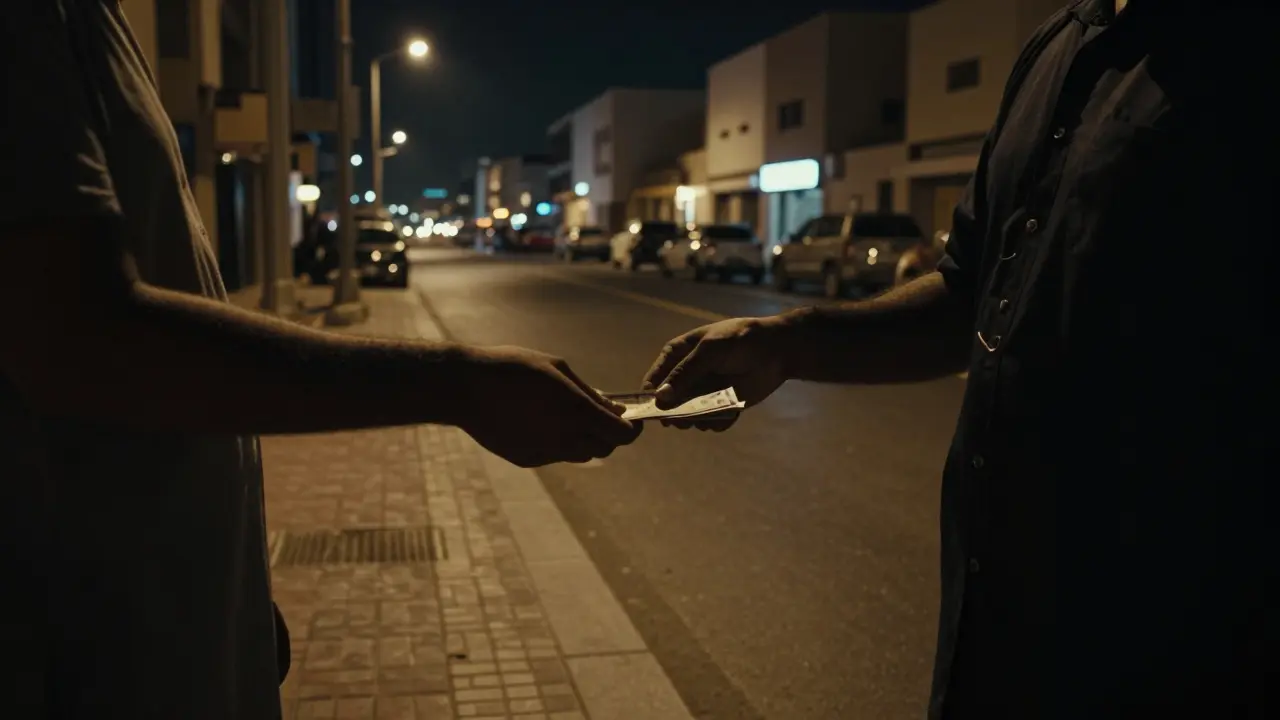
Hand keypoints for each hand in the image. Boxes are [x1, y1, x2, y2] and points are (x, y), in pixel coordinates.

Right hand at [459, 346, 641, 466]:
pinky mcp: (527, 460)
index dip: (632, 429)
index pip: (622, 435)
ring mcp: (545, 453)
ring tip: (569, 417)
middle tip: (602, 416)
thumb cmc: (513, 368)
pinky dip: (559, 443)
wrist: (466, 388)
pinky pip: (555, 456)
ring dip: (585, 440)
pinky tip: (541, 422)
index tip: (630, 419)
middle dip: (609, 435)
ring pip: (581, 455)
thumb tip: (611, 407)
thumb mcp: (557, 368)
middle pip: (605, 449)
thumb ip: (589, 392)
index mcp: (578, 412)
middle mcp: (565, 438)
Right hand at [642, 317, 787, 430]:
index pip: (654, 379)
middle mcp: (686, 376)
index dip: (650, 396)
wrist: (777, 350)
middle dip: (674, 414)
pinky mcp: (720, 406)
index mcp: (677, 355)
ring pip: (688, 416)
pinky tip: (729, 413)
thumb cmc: (740, 340)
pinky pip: (711, 422)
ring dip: (696, 420)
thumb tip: (660, 398)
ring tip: (709, 415)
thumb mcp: (710, 350)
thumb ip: (685, 373)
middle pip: (669, 403)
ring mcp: (703, 393)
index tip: (652, 412)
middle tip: (683, 420)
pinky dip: (718, 422)